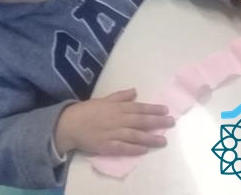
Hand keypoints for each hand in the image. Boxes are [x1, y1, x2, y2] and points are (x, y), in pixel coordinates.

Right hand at [53, 88, 173, 156]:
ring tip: (163, 140)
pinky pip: (123, 148)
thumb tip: (135, 91)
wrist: (68, 125)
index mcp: (118, 107)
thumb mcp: (104, 99)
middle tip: (171, 122)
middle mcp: (118, 119)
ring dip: (150, 138)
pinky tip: (144, 150)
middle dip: (158, 122)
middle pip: (141, 121)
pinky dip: (134, 149)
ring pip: (135, 135)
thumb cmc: (87, 110)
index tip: (166, 110)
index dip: (154, 109)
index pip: (140, 108)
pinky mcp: (106, 146)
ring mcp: (113, 133)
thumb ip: (121, 96)